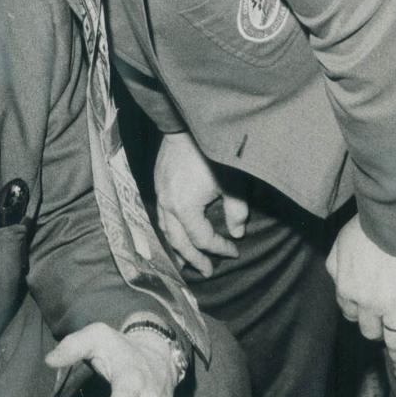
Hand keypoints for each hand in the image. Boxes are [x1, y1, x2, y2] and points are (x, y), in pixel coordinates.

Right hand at [154, 132, 248, 276]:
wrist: (184, 125)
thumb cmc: (210, 153)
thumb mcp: (231, 183)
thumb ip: (236, 211)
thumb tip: (237, 233)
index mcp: (185, 209)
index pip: (203, 239)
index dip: (219, 249)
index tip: (234, 251)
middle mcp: (168, 207)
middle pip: (179, 242)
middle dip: (194, 258)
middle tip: (207, 271)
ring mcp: (160, 197)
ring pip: (166, 232)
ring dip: (177, 249)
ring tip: (186, 261)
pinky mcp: (158, 186)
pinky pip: (161, 218)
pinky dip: (170, 232)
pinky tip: (177, 234)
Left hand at [326, 214, 395, 378]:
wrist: (394, 222)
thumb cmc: (365, 228)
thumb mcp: (338, 245)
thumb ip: (334, 265)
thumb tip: (336, 279)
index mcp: (347, 289)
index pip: (348, 311)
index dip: (356, 312)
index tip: (363, 312)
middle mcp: (368, 304)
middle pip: (369, 329)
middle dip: (374, 332)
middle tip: (384, 333)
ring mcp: (394, 306)